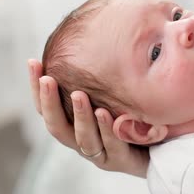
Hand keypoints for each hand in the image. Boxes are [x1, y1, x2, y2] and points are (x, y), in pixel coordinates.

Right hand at [27, 59, 149, 177]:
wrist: (159, 149)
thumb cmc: (130, 116)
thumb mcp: (112, 93)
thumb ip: (99, 76)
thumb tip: (93, 33)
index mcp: (72, 125)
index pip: (46, 107)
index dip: (36, 87)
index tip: (33, 62)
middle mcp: (81, 141)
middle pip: (56, 125)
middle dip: (50, 102)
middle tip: (48, 79)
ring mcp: (99, 153)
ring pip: (82, 138)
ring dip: (80, 115)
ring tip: (79, 94)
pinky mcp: (120, 161)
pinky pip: (112, 145)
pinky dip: (107, 129)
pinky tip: (105, 112)